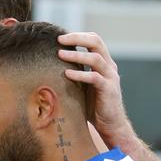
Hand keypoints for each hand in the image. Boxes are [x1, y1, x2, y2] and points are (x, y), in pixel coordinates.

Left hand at [58, 32, 134, 146]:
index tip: (60, 37)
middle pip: (96, 42)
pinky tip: (66, 74)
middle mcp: (109, 66)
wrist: (109, 125)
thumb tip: (49, 65)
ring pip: (96, 58)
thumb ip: (74, 72)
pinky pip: (95, 78)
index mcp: (103, 62)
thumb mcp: (82, 85)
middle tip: (59, 39)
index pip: (94, 40)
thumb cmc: (92, 105)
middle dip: (77, 38)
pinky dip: (80, 75)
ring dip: (77, 55)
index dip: (78, 35)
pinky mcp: (109, 90)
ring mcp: (110, 77)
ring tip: (60, 54)